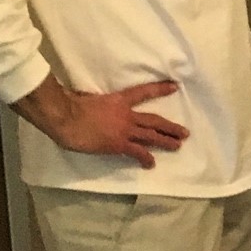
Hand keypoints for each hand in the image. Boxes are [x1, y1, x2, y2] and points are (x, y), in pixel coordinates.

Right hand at [15, 77, 187, 169]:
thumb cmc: (70, 105)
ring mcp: (124, 130)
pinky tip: (151, 164)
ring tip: (178, 146)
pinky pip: (137, 152)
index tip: (175, 87)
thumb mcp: (86, 97)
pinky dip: (146, 158)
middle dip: (170, 127)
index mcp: (118, 100)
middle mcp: (126, 115)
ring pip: (151, 136)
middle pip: (154, 120)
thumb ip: (93, 99)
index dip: (160, 89)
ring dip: (166, 141)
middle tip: (184, 132)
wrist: (65, 118)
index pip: (143, 92)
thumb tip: (86, 98)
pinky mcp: (119, 144)